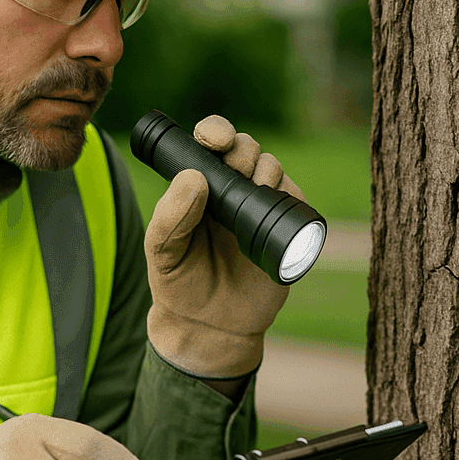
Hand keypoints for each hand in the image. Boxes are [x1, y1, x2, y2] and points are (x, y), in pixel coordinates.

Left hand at [144, 115, 303, 377]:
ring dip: (268, 169)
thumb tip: (195, 177)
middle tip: (235, 171)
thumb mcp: (161, 252)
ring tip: (257, 190)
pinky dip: (292, 197)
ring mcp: (261, 208)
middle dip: (244, 150)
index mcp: (200, 185)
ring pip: (273, 168)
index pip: (211, 143)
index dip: (216, 131)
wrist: (210, 328)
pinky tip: (280, 207)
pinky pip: (297, 201)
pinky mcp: (287, 229)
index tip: (214, 141)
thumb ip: (170, 217)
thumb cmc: (179, 284)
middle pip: (246, 148)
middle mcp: (232, 190)